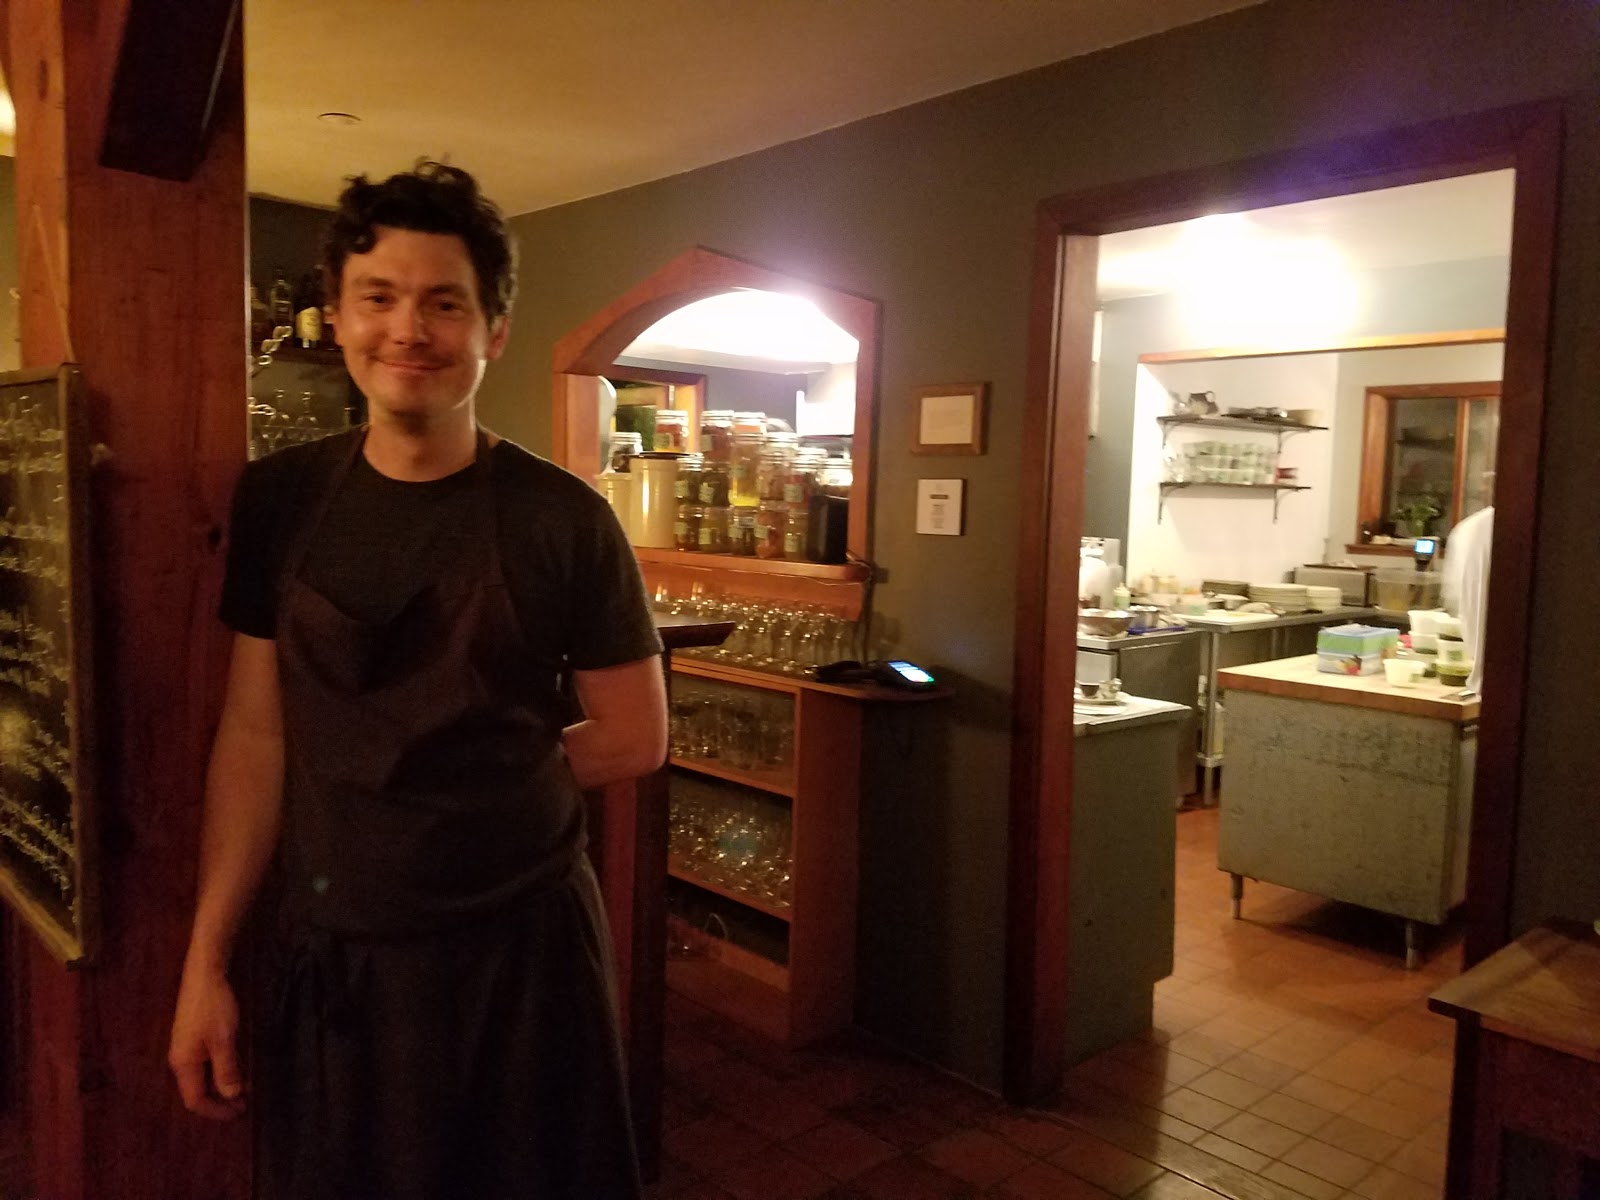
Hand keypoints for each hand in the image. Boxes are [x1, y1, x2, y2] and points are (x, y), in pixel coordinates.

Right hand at [168, 965, 246, 1118]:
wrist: (204, 975)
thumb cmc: (214, 1008)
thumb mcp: (224, 1040)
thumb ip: (227, 1069)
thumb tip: (231, 1096)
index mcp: (184, 1065)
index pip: (195, 1100)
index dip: (216, 1111)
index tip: (239, 1112)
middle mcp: (180, 1060)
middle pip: (197, 1091)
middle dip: (220, 1101)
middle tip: (245, 1104)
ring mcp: (186, 1048)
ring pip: (203, 1077)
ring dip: (223, 1085)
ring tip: (245, 1089)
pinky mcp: (194, 1037)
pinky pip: (206, 1064)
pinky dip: (221, 1071)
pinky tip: (237, 1068)